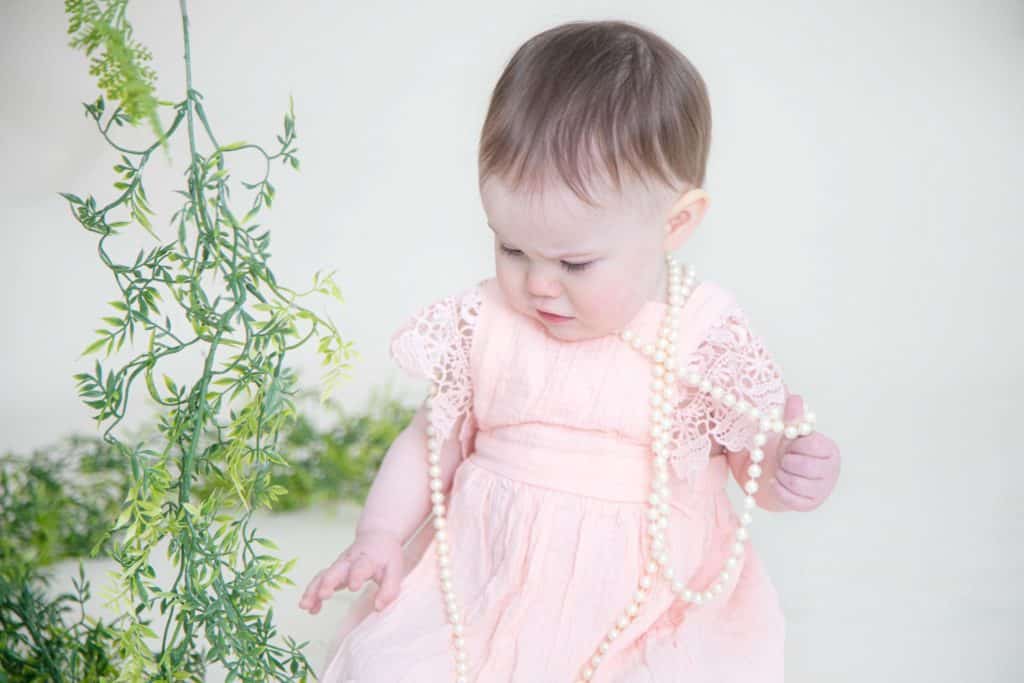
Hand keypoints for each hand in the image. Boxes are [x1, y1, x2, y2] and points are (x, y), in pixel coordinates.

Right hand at [298, 530, 403, 614]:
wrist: (377, 536)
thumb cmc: (387, 556)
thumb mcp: (395, 570)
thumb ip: (389, 590)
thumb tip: (378, 608)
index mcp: (367, 559)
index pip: (361, 567)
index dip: (357, 575)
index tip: (354, 587)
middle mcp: (350, 561)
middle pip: (336, 570)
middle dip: (328, 582)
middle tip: (323, 594)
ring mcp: (339, 565)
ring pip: (323, 575)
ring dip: (313, 589)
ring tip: (305, 605)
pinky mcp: (334, 571)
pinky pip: (320, 581)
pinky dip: (313, 593)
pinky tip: (310, 609)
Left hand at [768, 394, 840, 511]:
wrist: (789, 474)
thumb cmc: (794, 451)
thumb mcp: (793, 433)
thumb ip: (794, 416)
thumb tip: (795, 398)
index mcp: (830, 450)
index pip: (809, 445)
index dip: (794, 444)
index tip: (792, 445)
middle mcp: (832, 471)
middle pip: (802, 466)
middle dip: (786, 461)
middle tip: (785, 459)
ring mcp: (823, 490)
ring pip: (794, 482)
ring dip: (781, 474)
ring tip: (782, 470)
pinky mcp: (810, 504)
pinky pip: (789, 498)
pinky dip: (777, 488)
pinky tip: (776, 481)